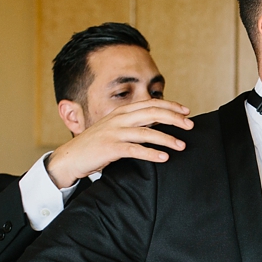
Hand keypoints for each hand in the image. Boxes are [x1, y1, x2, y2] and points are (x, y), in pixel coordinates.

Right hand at [46, 99, 192, 188]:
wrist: (70, 157)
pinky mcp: (110, 148)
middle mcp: (118, 119)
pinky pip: (135, 150)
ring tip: (182, 145)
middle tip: (190, 125)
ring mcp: (114, 133)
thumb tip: (155, 126)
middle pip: (152, 113)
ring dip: (167, 138)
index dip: (170, 105)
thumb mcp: (114, 129)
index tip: (186, 111)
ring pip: (147, 132)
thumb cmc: (95, 145)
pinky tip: (164, 157)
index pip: (150, 103)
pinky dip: (151, 153)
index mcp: (121, 112)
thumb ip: (131, 126)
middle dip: (174, 118)